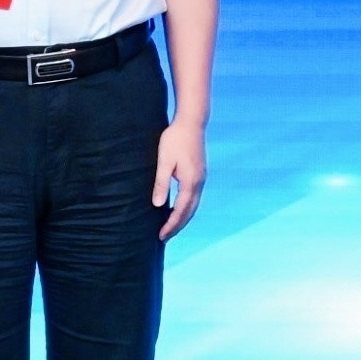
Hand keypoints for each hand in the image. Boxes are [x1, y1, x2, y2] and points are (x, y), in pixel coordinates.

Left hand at [153, 121, 209, 240]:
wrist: (192, 122)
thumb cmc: (175, 139)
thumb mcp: (164, 161)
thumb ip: (162, 183)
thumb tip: (159, 205)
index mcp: (190, 182)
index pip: (181, 210)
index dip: (171, 225)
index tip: (161, 236)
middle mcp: (199, 182)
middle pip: (190, 211)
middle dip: (177, 226)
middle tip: (164, 237)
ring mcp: (201, 178)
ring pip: (193, 205)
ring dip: (182, 218)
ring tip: (170, 227)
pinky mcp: (199, 173)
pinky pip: (194, 197)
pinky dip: (186, 207)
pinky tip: (177, 208)